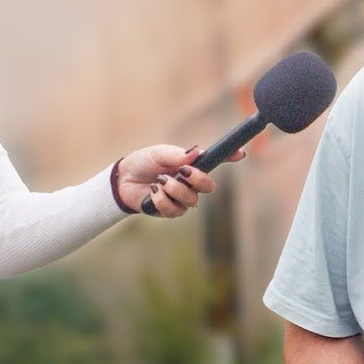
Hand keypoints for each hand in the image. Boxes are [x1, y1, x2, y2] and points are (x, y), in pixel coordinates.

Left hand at [115, 144, 244, 216]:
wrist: (123, 179)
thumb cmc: (143, 162)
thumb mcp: (158, 153)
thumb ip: (176, 154)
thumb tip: (196, 153)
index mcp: (191, 165)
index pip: (215, 162)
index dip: (230, 157)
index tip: (241, 153)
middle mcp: (190, 182)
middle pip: (209, 187)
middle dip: (199, 180)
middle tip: (183, 172)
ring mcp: (181, 198)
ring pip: (191, 200)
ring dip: (175, 190)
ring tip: (160, 181)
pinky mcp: (169, 210)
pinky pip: (174, 210)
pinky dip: (162, 200)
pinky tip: (153, 192)